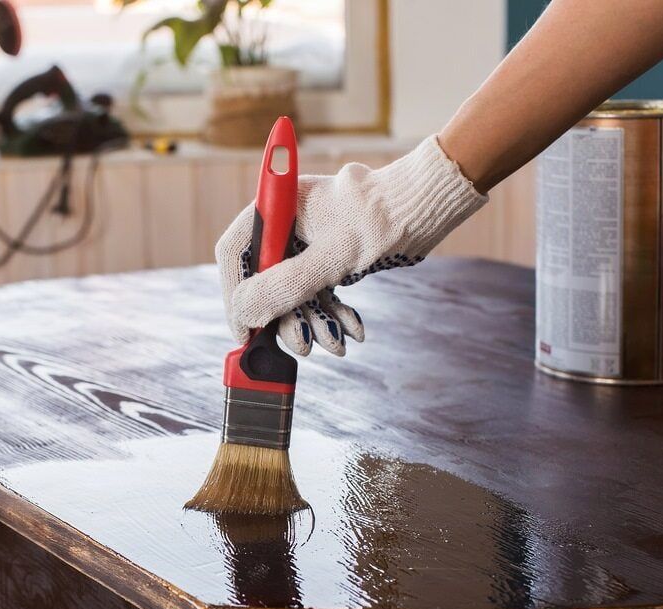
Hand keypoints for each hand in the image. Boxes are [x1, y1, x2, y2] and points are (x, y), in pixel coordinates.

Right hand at [216, 136, 486, 355]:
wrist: (427, 208)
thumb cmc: (381, 220)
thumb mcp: (331, 258)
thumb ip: (285, 285)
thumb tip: (245, 313)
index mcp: (276, 208)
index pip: (235, 254)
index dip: (236, 295)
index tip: (246, 331)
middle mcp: (285, 224)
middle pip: (264, 279)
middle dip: (285, 317)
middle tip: (302, 345)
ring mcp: (305, 241)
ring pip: (293, 291)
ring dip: (312, 321)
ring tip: (336, 344)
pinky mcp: (326, 256)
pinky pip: (317, 291)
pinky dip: (332, 313)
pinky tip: (351, 332)